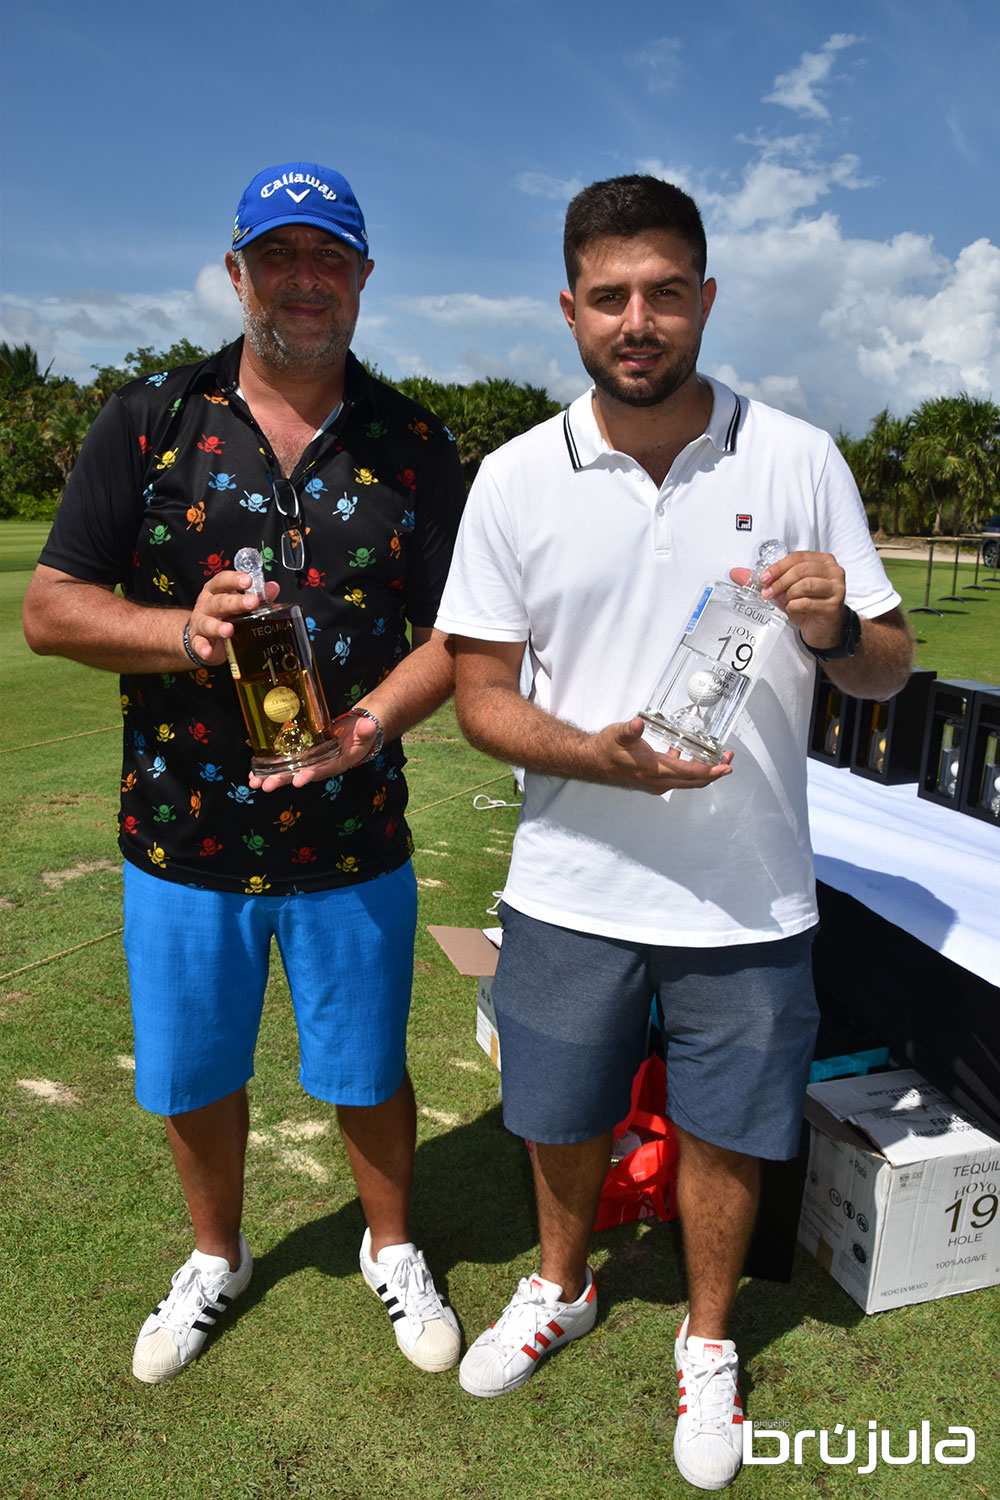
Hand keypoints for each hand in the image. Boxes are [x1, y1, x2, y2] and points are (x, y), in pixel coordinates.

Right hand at [187, 570, 280, 665]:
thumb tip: (272, 588)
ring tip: (229, 630)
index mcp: (216, 591)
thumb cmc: (223, 614)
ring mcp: (200, 622)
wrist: (202, 635)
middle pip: (219, 601)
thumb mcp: (238, 602)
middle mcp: (207, 604)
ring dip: (218, 627)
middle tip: (251, 602)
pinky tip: (208, 651)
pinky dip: (203, 648)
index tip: (248, 581)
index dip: (234, 580)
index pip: (223, 581)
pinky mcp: (197, 640)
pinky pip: (199, 644)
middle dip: (235, 602)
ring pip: (207, 623)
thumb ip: (256, 595)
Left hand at [248, 710, 379, 792]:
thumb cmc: (361, 734)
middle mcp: (319, 766)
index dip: (309, 776)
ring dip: (269, 777)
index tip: (298, 781)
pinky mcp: (301, 755)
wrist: (355, 732)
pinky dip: (268, 768)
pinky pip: (283, 763)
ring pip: (286, 772)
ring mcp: (308, 762)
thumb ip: (366, 731)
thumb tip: (368, 726)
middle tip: (266, 785)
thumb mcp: (365, 732)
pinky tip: (254, 772)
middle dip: (281, 780)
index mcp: (335, 764)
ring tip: (254, 782)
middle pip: (298, 775)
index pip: (321, 771)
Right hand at [589, 716, 733, 794]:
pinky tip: (687, 753)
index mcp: (654, 771)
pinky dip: (689, 768)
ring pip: (687, 780)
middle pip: (694, 781)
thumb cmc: (605, 750)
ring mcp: (656, 782)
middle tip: (727, 760)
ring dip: (703, 770)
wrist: (592, 761)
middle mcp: (658, 781)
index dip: (710, 770)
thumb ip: (630, 730)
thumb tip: (638, 724)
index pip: (689, 774)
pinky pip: (678, 777)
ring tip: (715, 757)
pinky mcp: (653, 779)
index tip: (725, 766)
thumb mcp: (618, 735)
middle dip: (714, 771)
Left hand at [730, 551, 845, 652]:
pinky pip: (808, 602)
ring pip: (805, 584)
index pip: (797, 557)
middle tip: (767, 593)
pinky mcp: (834, 605)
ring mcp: (837, 588)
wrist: (823, 630)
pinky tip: (793, 610)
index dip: (777, 567)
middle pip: (801, 569)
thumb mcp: (784, 591)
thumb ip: (763, 581)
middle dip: (779, 581)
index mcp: (822, 561)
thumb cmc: (807, 606)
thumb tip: (735, 573)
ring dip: (788, 594)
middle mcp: (833, 571)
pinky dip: (795, 606)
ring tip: (783, 602)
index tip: (763, 579)